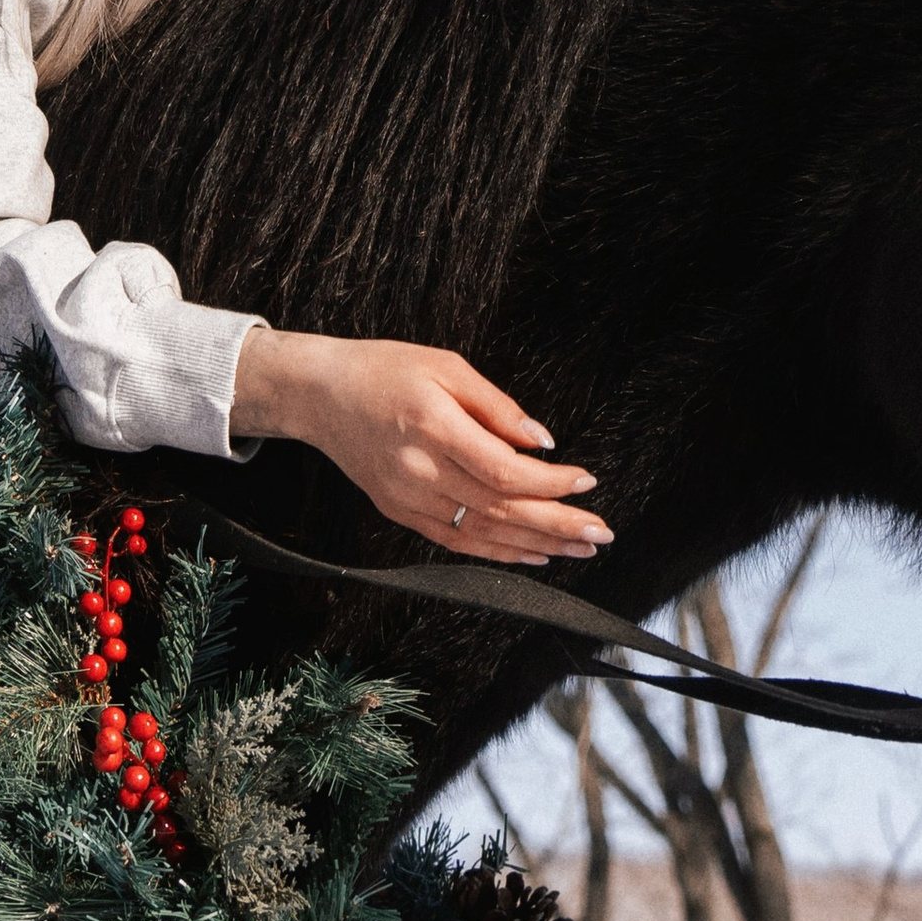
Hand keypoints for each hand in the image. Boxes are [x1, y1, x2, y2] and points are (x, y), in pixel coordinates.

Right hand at [229, 328, 612, 567]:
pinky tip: (532, 555)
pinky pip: (456, 542)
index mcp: (433, 427)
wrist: (320, 395)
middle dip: (557, 525)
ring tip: (579, 548)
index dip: (550, 483)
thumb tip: (541, 442)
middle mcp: (419, 471)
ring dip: (536, 545)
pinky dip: (499, 552)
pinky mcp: (401, 512)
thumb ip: (497, 407)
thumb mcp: (446, 366)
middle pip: (499, 509)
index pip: (503, 471)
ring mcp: (407, 499)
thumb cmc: (385, 371)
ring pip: (482, 534)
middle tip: (600, 533)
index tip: (586, 480)